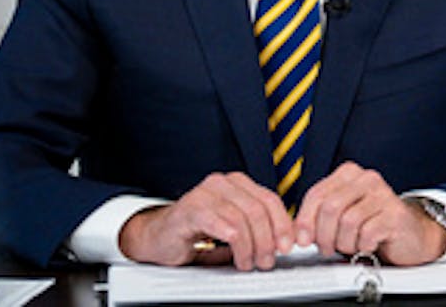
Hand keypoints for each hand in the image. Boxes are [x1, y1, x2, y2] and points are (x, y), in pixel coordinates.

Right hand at [118, 172, 294, 270]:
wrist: (157, 238)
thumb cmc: (195, 233)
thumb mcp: (233, 228)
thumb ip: (256, 229)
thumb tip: (284, 242)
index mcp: (237, 184)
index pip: (270, 200)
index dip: (283, 224)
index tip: (288, 246)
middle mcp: (222, 183)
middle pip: (259, 210)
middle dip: (267, 240)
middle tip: (266, 261)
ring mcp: (205, 193)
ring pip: (242, 218)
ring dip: (251, 247)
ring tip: (248, 263)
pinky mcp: (191, 209)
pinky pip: (222, 224)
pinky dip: (234, 243)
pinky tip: (235, 257)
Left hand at [294, 162, 445, 265]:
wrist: (410, 234)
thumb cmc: (372, 224)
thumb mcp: (342, 217)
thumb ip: (319, 218)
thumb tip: (296, 233)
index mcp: (349, 174)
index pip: (317, 194)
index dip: (305, 220)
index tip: (301, 239)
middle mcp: (367, 179)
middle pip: (330, 208)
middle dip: (323, 236)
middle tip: (327, 249)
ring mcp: (383, 194)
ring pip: (347, 222)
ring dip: (344, 243)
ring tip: (351, 246)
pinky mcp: (395, 214)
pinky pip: (367, 233)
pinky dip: (363, 245)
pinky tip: (368, 244)